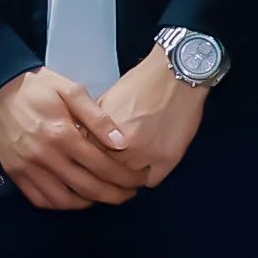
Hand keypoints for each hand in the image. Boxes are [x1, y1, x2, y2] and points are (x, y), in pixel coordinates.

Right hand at [0, 68, 134, 208]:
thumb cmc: (38, 86)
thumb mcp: (71, 90)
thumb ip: (98, 118)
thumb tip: (122, 144)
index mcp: (62, 135)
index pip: (103, 166)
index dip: (126, 177)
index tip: (140, 179)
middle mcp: (45, 157)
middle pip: (88, 188)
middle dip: (116, 194)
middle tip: (130, 192)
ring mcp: (27, 168)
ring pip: (65, 200)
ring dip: (90, 202)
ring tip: (105, 195)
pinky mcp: (15, 173)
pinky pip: (41, 200)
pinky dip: (61, 204)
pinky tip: (75, 197)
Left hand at [96, 50, 210, 187]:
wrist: (173, 76)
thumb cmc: (140, 84)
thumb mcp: (105, 102)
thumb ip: (93, 125)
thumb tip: (84, 142)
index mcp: (102, 133)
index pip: (87, 161)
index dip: (90, 162)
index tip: (92, 163)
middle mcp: (122, 148)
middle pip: (107, 174)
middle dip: (106, 171)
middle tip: (112, 168)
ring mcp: (146, 156)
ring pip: (129, 181)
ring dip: (127, 176)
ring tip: (129, 168)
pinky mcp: (168, 159)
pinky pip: (152, 181)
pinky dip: (148, 176)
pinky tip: (146, 168)